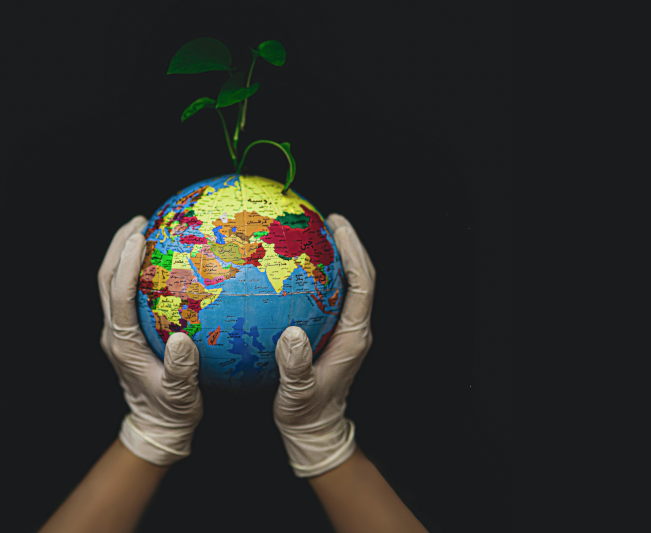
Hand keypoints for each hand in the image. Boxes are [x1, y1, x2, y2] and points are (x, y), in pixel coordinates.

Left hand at [97, 216, 203, 466]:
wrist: (156, 429)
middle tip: (141, 220)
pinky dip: (138, 271)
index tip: (140, 236)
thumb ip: (182, 370)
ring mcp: (117, 332)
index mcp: (123, 344)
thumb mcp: (182, 396)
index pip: (118, 296)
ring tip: (146, 228)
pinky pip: (127, 294)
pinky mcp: (126, 333)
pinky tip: (163, 260)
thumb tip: (182, 341)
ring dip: (123, 255)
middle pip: (105, 280)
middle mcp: (114, 333)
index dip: (126, 264)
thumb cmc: (172, 413)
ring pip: (111, 285)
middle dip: (118, 246)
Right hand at [273, 213, 375, 477]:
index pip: (362, 285)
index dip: (354, 253)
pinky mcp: (330, 335)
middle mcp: (354, 329)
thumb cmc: (307, 416)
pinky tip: (288, 270)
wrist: (313, 432)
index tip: (338, 226)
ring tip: (311, 233)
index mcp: (353, 337)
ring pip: (345, 285)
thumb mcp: (297, 396)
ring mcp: (344, 331)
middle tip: (326, 217)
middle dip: (347, 244)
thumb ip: (294, 368)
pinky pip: (326, 297)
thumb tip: (290, 335)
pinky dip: (314, 277)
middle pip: (358, 276)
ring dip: (334, 257)